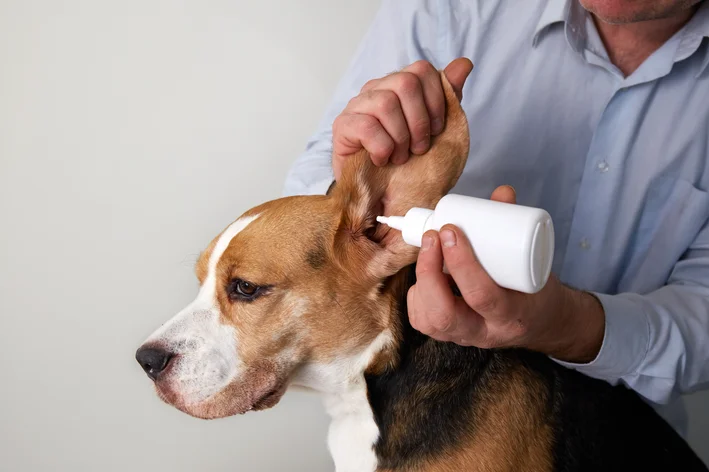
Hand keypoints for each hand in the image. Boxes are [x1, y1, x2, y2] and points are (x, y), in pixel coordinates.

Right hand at [331, 58, 472, 180]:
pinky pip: (366, 125)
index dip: (435, 101)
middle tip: (418, 148)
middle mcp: (376, 90)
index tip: (436, 130)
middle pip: (405, 82)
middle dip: (419, 122)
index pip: (421, 70)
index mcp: (399, 87)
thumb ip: (449, 96)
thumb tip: (463, 63)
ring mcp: (356, 106)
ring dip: (400, 138)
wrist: (387, 200)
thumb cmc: (411, 166)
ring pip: (385, 103)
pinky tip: (382, 159)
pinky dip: (381, 147)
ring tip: (400, 157)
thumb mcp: (439, 131)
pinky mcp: (342, 126)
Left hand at [407, 185, 605, 362]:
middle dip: (429, 272)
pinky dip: (418, 294)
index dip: (461, 262)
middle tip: (432, 237)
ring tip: (429, 250)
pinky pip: (423, 321)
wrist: (540, 322)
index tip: (450, 230)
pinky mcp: (450, 335)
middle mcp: (485, 332)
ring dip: (421, 281)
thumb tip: (502, 193)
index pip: (481, 295)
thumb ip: (516, 227)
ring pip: (429, 321)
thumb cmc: (535, 290)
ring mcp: (464, 337)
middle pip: (445, 313)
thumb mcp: (534, 263)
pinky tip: (427, 272)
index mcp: (512, 315)